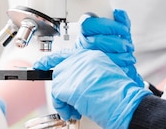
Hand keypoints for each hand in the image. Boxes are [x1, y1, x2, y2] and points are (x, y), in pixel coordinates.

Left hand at [34, 48, 150, 127]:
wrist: (125, 102)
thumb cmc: (120, 94)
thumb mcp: (103, 76)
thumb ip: (87, 74)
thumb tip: (73, 84)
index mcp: (91, 55)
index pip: (66, 56)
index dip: (50, 61)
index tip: (40, 64)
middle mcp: (81, 59)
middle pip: (60, 72)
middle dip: (62, 90)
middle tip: (70, 104)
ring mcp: (73, 70)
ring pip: (57, 85)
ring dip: (63, 101)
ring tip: (75, 109)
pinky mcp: (66, 83)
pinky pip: (56, 96)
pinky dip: (61, 107)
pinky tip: (73, 111)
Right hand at [77, 9, 143, 86]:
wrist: (108, 63)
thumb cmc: (111, 43)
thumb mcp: (117, 30)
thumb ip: (121, 20)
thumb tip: (119, 13)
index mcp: (86, 29)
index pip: (91, 24)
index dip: (110, 26)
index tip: (124, 30)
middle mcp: (83, 43)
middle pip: (97, 41)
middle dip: (118, 43)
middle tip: (128, 46)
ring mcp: (85, 56)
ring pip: (100, 56)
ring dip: (120, 57)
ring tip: (128, 57)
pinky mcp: (91, 70)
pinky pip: (103, 69)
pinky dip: (118, 68)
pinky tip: (125, 66)